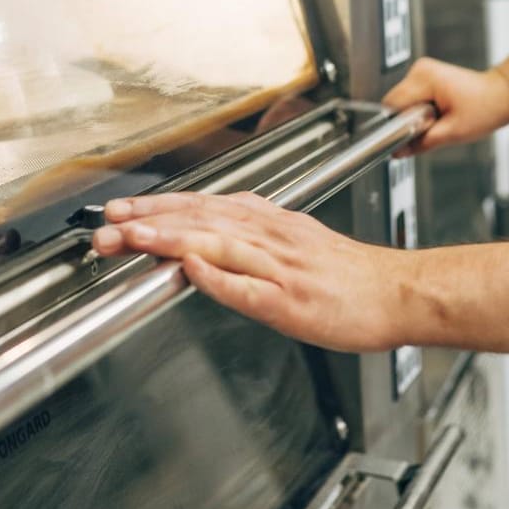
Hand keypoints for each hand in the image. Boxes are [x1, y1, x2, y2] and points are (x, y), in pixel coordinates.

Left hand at [90, 191, 413, 351]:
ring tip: (134, 237)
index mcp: (269, 224)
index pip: (203, 207)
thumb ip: (251, 236)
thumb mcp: (296, 241)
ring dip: (174, 238)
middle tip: (107, 223)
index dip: (157, 207)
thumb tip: (209, 234)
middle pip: (202, 218)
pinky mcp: (294, 301)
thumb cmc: (350, 276)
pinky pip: (251, 288)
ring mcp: (281, 268)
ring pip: (220, 244)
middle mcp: (271, 237)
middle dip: (150, 219)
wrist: (401, 293)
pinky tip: (193, 272)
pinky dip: (220, 278)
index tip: (120, 211)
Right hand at [382, 57, 508, 155]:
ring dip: (414, 116)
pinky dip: (420, 110)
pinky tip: (438, 113)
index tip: (409, 136)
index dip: (398, 125)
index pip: (392, 105)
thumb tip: (398, 152)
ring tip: (439, 119)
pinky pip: (411, 98)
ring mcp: (422, 71)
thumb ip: (420, 143)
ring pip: (402, 102)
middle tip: (433, 127)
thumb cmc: (486, 108)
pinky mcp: (426, 77)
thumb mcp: (452, 133)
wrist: (502, 95)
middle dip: (408, 120)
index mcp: (424, 78)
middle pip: (395, 103)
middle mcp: (420, 70)